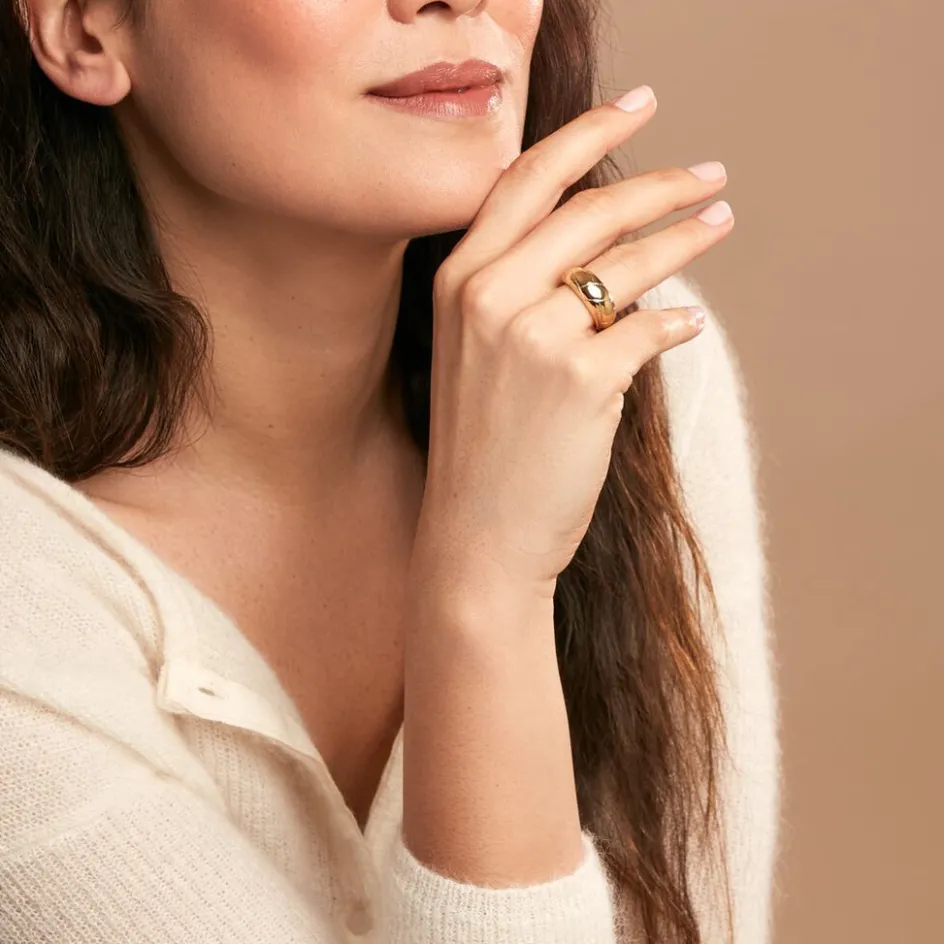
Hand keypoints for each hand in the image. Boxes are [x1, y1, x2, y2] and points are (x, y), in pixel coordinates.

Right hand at [413, 87, 732, 599]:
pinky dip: (675, 323)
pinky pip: (648, 328)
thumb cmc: (481, 445)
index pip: (529, 179)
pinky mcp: (582, 380)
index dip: (588, 133)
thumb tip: (606, 241)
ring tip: (718, 222)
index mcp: (458, 280)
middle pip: (592, 210)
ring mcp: (533, 337)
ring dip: (685, 238)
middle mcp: (488, 295)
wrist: (476, 534)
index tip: (637, 105)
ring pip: (630, 264)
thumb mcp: (475, 351)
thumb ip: (520, 286)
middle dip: (662, 184)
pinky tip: (687, 323)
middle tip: (708, 176)